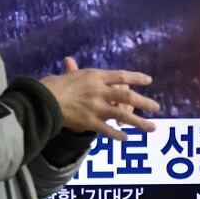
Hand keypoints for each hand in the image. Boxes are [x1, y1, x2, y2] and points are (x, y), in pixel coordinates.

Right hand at [41, 56, 157, 141]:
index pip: (121, 76)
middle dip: (144, 102)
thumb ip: (73, 70)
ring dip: (139, 122)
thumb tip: (69, 60)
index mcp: (95, 76)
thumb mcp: (68, 75)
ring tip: (151, 127)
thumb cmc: (54, 86)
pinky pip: (108, 130)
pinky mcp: (90, 122)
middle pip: (127, 95)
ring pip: (123, 115)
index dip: (136, 77)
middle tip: (156, 107)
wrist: (43, 101)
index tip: (149, 80)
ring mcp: (96, 107)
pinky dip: (118, 134)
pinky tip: (126, 138)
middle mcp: (99, 91)